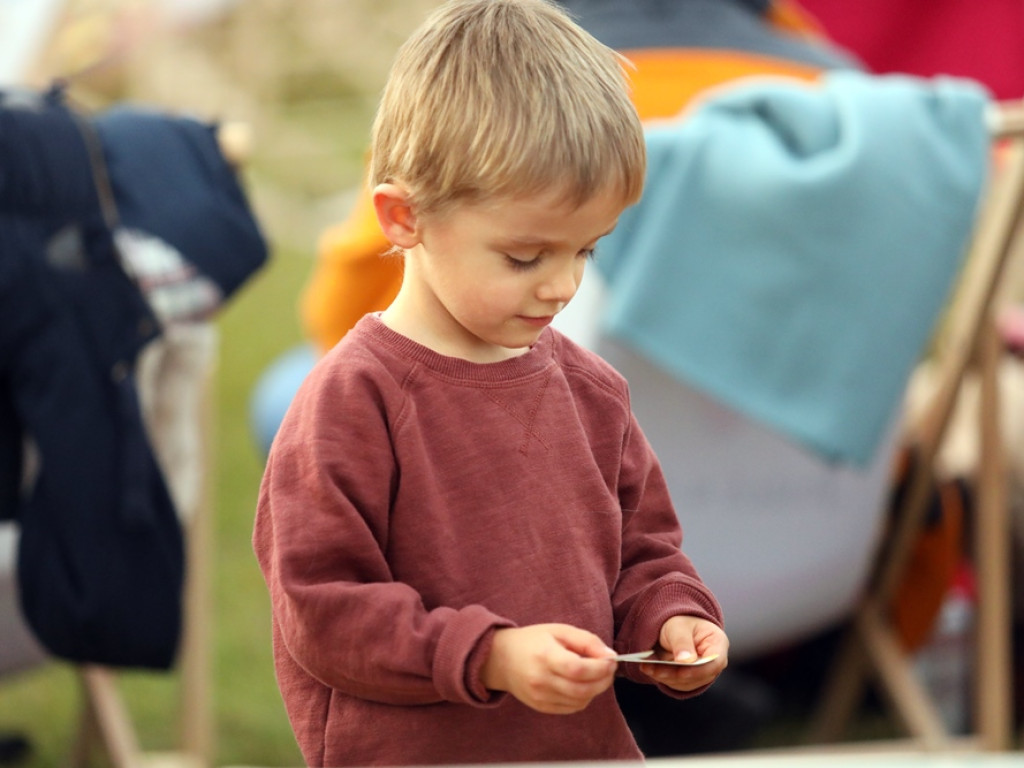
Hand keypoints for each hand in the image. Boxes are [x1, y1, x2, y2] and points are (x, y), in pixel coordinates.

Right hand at [481, 623, 617, 713]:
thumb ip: (587, 641)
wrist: (501, 659)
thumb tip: (611, 656)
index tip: (611, 660)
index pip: (578, 669)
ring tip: (596, 675)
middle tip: (609, 669)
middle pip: (582, 689)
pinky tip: (581, 684)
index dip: (600, 667)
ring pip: (580, 701)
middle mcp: (541, 680)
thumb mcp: (559, 630)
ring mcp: (540, 697)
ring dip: (595, 689)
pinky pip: (572, 708)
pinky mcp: (541, 707)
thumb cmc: (533, 641)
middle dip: (604, 680)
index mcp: (545, 656)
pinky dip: (584, 697)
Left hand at [639, 615, 728, 692]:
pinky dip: (662, 677)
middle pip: (699, 676)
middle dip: (675, 674)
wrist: (672, 626)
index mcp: (717, 643)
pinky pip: (676, 683)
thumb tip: (686, 661)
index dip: (699, 670)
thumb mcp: (678, 627)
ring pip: (686, 683)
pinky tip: (648, 668)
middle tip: (653, 669)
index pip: (715, 662)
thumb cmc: (679, 622)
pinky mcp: (689, 679)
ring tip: (646, 666)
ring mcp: (702, 672)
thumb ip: (682, 642)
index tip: (681, 672)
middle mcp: (713, 661)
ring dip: (665, 677)